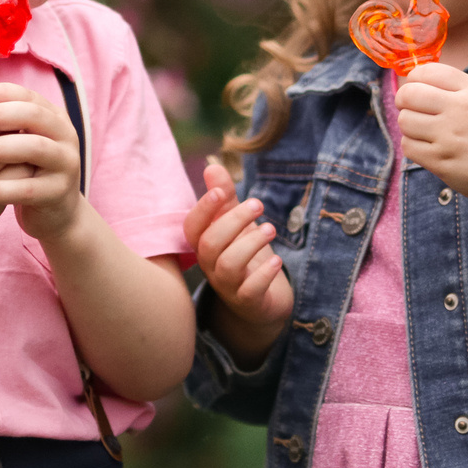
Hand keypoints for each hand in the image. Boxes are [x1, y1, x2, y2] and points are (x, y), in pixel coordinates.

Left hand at [0, 84, 86, 241]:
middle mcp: (65, 135)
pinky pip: (27, 188)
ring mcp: (66, 164)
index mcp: (53, 117)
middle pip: (34, 116)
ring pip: (34, 148)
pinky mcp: (59, 192)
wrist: (53, 213)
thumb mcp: (15, 140)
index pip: (28, 96)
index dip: (1, 94)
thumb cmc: (25, 169)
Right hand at [183, 157, 292, 364]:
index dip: (202, 209)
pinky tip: (277, 260)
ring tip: (271, 229)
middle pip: (210, 243)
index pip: (191, 227)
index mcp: (204, 244)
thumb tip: (212, 166)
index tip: (220, 191)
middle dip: (233, 220)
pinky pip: (250, 290)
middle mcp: (210, 265)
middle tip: (258, 204)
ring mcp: (228, 286)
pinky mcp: (248, 301)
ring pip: (229, 265)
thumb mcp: (235, 224)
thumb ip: (224, 197)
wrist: (262, 300)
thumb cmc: (243, 255)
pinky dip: (264, 273)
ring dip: (250, 243)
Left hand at [395, 62, 467, 232]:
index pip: (427, 71)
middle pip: (409, 94)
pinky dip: (412, 145)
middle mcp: (461, 111)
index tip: (415, 87)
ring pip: (404, 121)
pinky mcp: (441, 162)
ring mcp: (449, 138)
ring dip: (409, 124)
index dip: (414, 78)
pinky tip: (427, 146)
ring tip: (423, 129)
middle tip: (410, 107)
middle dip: (404, 99)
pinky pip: (408, 146)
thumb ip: (458, 87)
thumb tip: (418, 80)